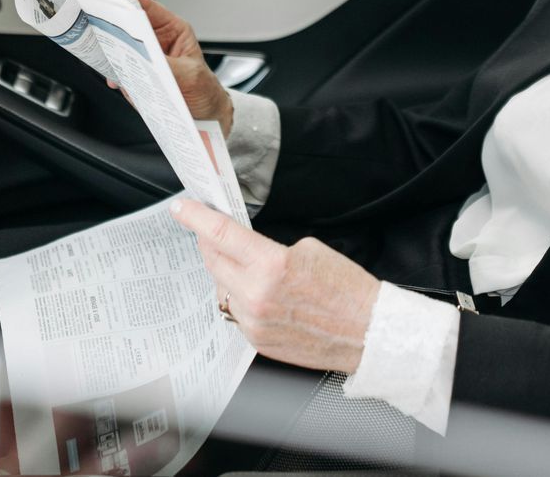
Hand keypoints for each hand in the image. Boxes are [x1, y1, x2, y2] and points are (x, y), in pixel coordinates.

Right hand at [105, 0, 233, 137]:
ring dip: (111, 52)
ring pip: (120, 47)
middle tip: (95, 20)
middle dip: (110, 23)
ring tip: (107, 56)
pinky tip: (116, 80)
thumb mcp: (189, 76)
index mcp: (172, 30)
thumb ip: (166, 66)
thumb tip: (145, 61)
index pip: (145, 7)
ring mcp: (145, 58)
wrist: (206, 117)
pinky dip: (115, 75)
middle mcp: (156, 41)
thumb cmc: (205, 90)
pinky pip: (120, 70)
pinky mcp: (138, 76)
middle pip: (127, 25)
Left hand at [171, 198, 378, 374]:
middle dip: (208, 242)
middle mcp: (257, 297)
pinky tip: (258, 291)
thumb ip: (267, 247)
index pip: (221, 235)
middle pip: (214, 261)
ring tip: (241, 262)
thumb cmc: (346, 288)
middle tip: (208, 230)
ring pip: (222, 288)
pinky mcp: (258, 341)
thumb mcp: (307, 249)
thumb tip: (243, 247)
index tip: (182, 208)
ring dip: (225, 271)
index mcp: (271, 266)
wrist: (367, 330)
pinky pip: (237, 312)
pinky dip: (241, 297)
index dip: (196, 218)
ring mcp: (255, 322)